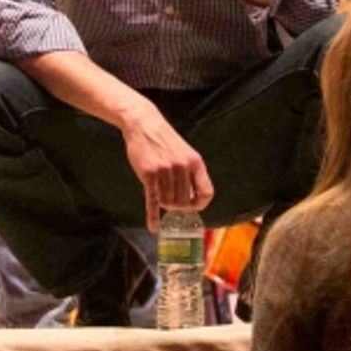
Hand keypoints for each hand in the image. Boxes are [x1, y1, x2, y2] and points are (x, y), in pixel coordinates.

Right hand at [120, 105, 213, 231]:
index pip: (206, 193)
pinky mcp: (148, 173)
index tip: (192, 206)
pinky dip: (153, 216)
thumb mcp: (185, 152)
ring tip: (159, 194)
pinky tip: (153, 226)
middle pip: (184, 202)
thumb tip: (194, 199)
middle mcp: (182, 167)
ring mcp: (165, 170)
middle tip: (169, 199)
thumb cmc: (164, 140)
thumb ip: (191, 174)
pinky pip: (153, 201)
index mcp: (195, 162)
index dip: (200, 204)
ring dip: (164, 203)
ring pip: (168, 202)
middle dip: (177, 206)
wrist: (143, 123)